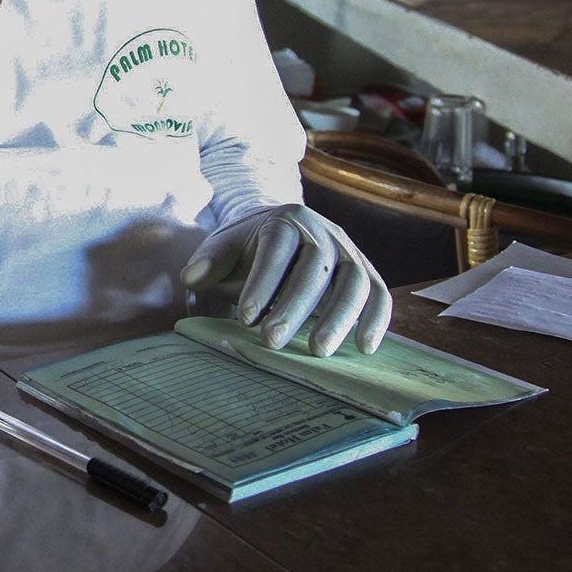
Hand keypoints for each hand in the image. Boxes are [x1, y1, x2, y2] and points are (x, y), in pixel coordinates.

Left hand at [181, 204, 390, 355]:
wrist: (279, 237)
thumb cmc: (247, 249)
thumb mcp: (222, 249)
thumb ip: (209, 262)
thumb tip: (192, 277)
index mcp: (285, 220)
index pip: (276, 249)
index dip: (262, 283)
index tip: (245, 318)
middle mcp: (323, 232)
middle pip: (316, 267)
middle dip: (294, 307)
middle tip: (272, 342)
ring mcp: (349, 251)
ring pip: (355, 281)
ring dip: (339, 318)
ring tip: (317, 352)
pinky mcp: (366, 273)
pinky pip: (379, 294)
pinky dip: (376, 320)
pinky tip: (364, 347)